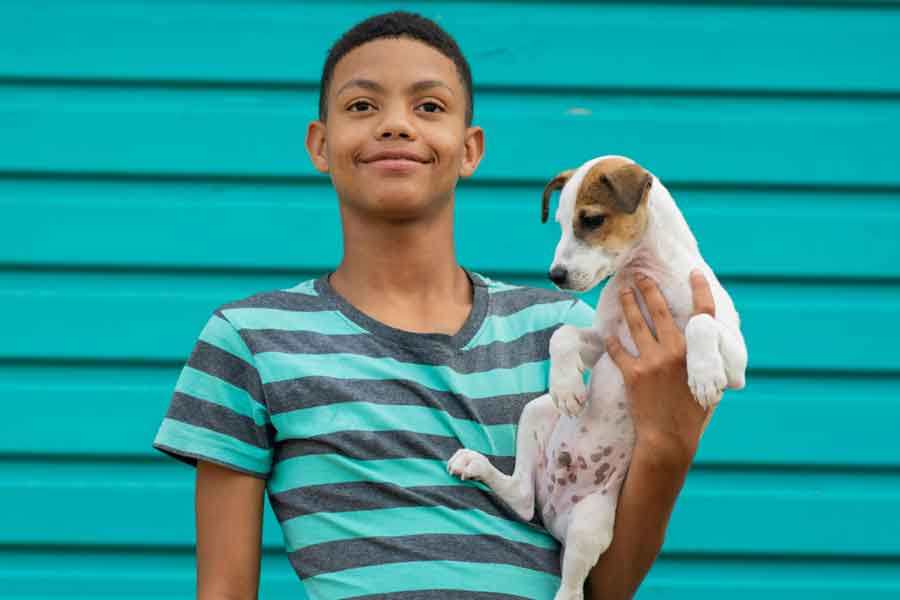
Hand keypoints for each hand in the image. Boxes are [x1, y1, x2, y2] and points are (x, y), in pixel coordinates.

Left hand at [604, 271, 716, 465]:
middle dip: (649, 289)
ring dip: (628, 305)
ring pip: (636, 324)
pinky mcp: (632, 374)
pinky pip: (618, 350)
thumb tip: (712, 345)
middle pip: (660, 310)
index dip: (700, 290)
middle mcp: (674, 352)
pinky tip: (608, 331)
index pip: (703, 313)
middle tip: (640, 275)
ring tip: (622, 292)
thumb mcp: (710, 384)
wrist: (669, 438)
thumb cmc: (693, 414)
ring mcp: (651, 361)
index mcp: (697, 352)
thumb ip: (708, 361)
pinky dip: (612, 340)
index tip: (694, 273)